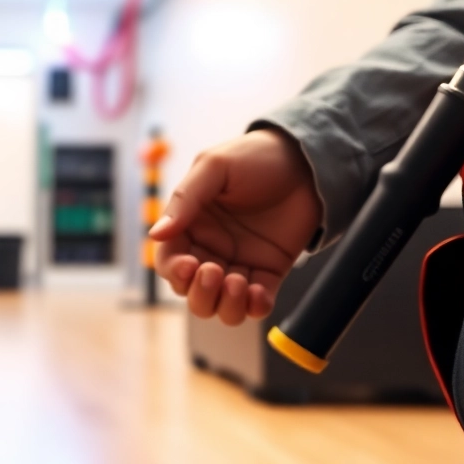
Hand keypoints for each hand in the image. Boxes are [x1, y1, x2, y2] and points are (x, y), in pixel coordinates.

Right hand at [149, 129, 321, 325]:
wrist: (307, 160)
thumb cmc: (255, 156)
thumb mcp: (214, 168)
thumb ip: (185, 200)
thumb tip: (155, 233)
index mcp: (190, 225)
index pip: (169, 260)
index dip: (174, 270)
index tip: (191, 265)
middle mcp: (211, 249)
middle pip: (191, 291)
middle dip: (199, 293)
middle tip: (215, 272)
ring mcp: (240, 262)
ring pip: (221, 305)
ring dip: (225, 305)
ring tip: (240, 282)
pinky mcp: (270, 271)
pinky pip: (256, 304)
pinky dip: (254, 307)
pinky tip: (258, 293)